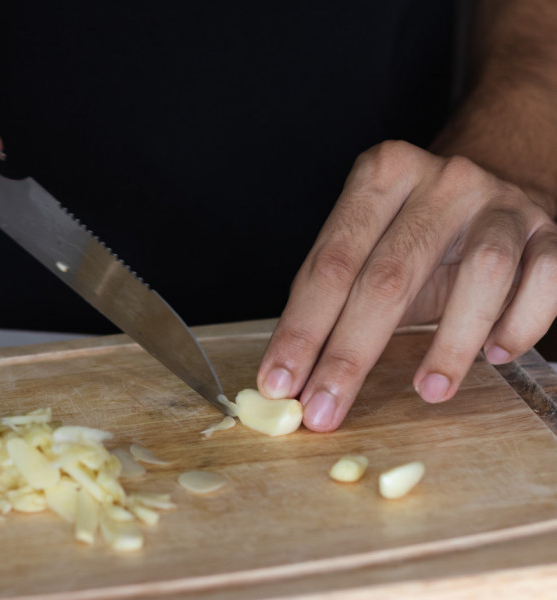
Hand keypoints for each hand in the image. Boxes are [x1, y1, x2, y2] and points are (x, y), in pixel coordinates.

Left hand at [256, 140, 556, 431]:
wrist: (501, 186)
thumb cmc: (420, 235)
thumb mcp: (370, 249)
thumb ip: (332, 298)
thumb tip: (289, 376)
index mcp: (381, 176)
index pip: (330, 263)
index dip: (302, 330)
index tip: (280, 385)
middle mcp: (441, 179)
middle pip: (389, 274)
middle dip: (350, 354)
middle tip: (326, 410)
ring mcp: (501, 202)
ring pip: (482, 271)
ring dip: (452, 342)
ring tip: (429, 390)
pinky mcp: (552, 229)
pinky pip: (546, 278)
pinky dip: (520, 325)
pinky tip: (495, 353)